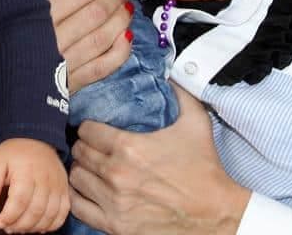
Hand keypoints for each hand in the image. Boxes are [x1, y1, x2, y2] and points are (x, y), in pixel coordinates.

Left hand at [0, 138, 68, 232]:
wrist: (37, 139)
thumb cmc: (14, 153)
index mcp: (26, 170)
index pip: (19, 200)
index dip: (9, 216)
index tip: (0, 222)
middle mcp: (45, 178)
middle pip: (35, 211)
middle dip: (20, 225)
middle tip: (8, 228)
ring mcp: (57, 185)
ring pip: (49, 215)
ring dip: (34, 227)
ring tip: (20, 228)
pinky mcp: (64, 189)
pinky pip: (63, 213)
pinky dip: (51, 224)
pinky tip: (38, 226)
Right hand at [29, 0, 131, 93]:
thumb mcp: (2, 0)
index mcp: (36, 18)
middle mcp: (53, 41)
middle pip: (94, 14)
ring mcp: (64, 65)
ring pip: (102, 38)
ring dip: (120, 20)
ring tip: (127, 7)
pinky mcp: (70, 85)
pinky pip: (102, 67)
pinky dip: (119, 52)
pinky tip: (126, 38)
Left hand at [69, 85, 249, 233]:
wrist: (215, 214)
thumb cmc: (205, 170)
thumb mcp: (195, 122)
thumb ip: (179, 92)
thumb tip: (168, 72)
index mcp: (129, 147)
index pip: (87, 130)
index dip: (89, 127)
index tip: (94, 130)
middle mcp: (116, 174)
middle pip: (79, 153)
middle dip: (84, 147)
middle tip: (92, 147)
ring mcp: (114, 202)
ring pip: (76, 178)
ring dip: (81, 170)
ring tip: (90, 167)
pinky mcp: (115, 226)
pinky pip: (78, 207)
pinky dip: (79, 197)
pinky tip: (88, 190)